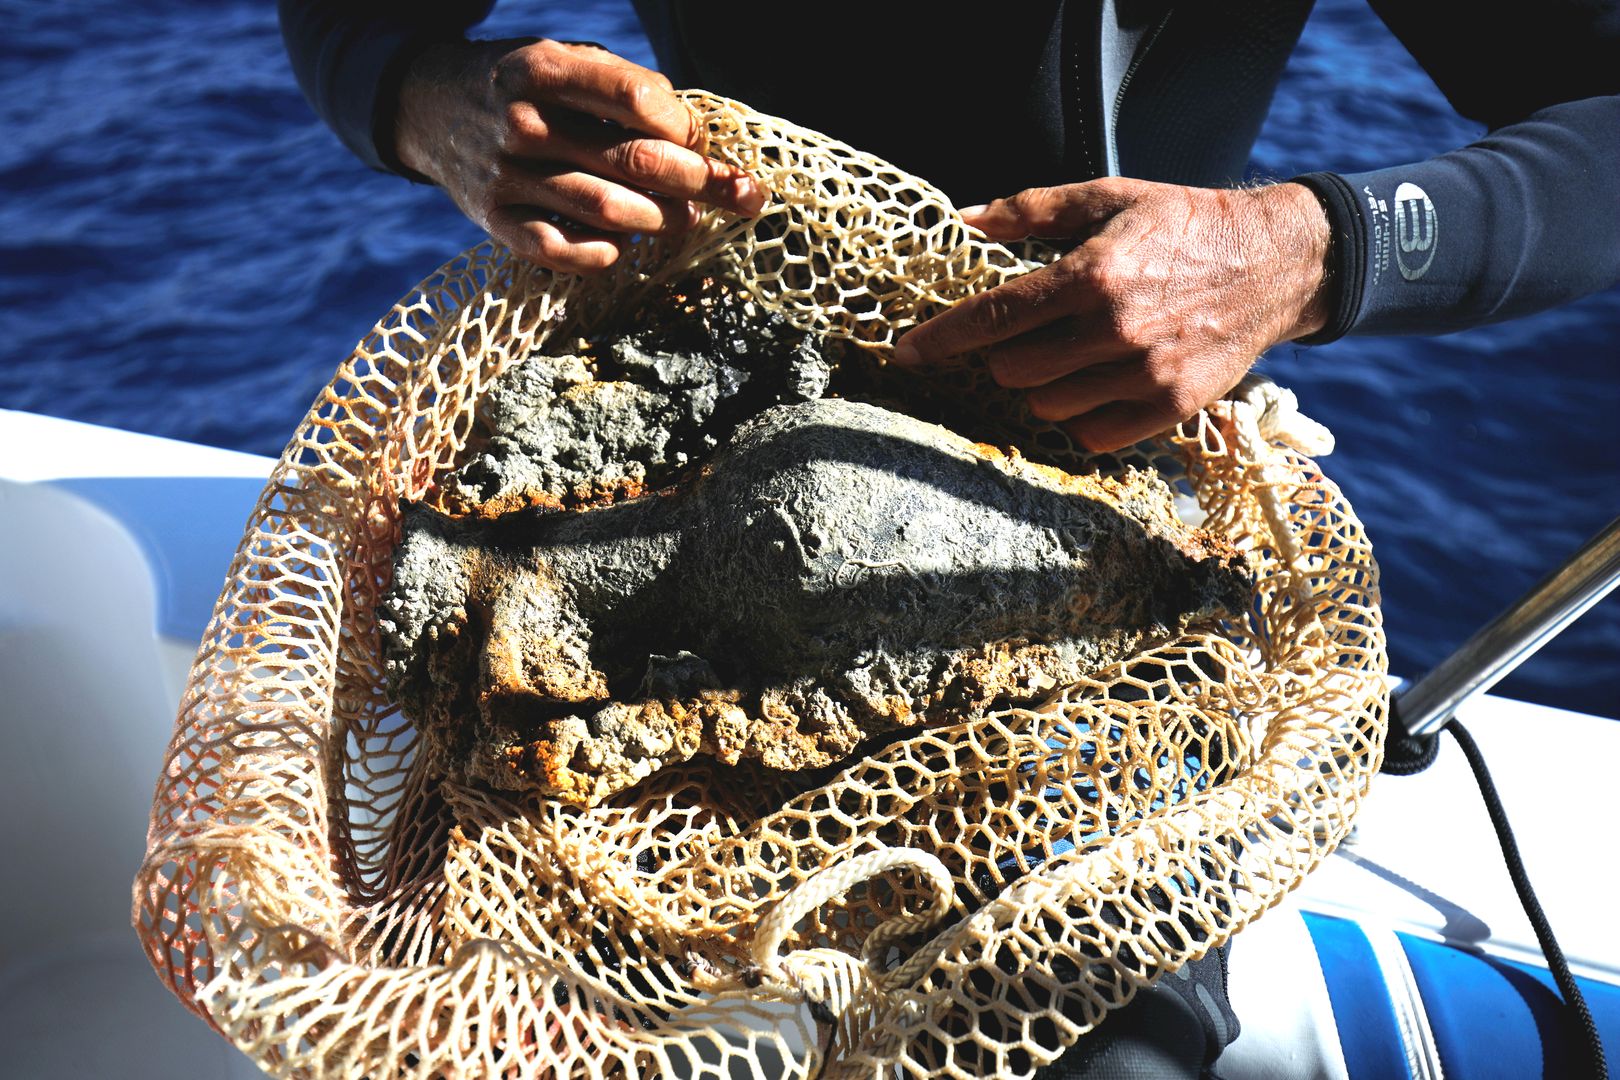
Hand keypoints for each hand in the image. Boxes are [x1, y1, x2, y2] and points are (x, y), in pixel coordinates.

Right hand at [394, 38, 766, 272]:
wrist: (426, 107)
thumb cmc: (521, 85)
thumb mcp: (563, 59)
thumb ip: (623, 89)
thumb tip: (699, 140)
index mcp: (544, 68)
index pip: (637, 99)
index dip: (685, 125)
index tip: (702, 140)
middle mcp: (522, 121)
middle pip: (634, 160)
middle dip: (698, 181)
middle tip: (730, 192)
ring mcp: (505, 174)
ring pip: (609, 211)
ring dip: (662, 220)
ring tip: (685, 220)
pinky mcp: (494, 220)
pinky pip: (565, 251)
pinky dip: (608, 252)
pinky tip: (626, 242)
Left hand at [893, 179, 1330, 450]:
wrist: (1275, 262)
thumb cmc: (1183, 224)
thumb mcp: (1108, 197)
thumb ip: (1030, 209)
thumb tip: (961, 219)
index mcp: (1093, 275)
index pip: (994, 317)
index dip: (942, 339)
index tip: (905, 355)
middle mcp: (1115, 330)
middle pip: (1013, 370)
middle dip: (1002, 357)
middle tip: (1023, 338)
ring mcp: (1144, 374)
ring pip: (1047, 406)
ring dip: (1041, 387)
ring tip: (1067, 357)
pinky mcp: (1170, 407)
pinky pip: (1092, 436)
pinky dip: (1080, 417)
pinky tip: (1093, 386)